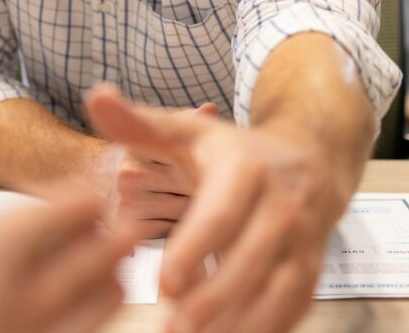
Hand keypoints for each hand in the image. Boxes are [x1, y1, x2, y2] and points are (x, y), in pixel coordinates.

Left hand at [86, 84, 348, 332]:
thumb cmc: (235, 151)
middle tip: (174, 326)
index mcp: (247, 169)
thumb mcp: (188, 132)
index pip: (221, 215)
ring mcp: (302, 240)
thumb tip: (96, 98)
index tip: (164, 283)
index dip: (193, 250)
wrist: (309, 159)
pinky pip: (293, 307)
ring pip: (279, 291)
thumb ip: (139, 124)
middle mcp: (282, 205)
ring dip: (241, 322)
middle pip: (251, 259)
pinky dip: (265, 328)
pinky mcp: (311, 270)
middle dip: (213, 299)